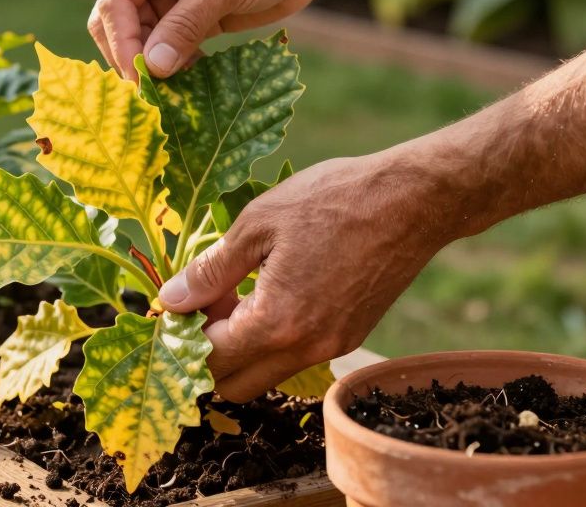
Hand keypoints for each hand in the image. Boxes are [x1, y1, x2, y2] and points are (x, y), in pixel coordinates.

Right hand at [88, 0, 326, 79]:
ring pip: (141, 39)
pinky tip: (188, 83)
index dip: (123, 43)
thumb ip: (185, 26)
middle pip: (119, 22)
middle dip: (132, 57)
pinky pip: (167, 46)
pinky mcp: (187, 14)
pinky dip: (173, 65)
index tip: (141, 80)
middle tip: (150, 95)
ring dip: (153, 66)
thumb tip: (153, 68)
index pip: (117, 1)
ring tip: (171, 95)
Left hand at [157, 154, 454, 401]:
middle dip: (207, 355)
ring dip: (240, 348)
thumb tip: (171, 299)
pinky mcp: (351, 336)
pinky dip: (273, 338)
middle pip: (234, 384)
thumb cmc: (334, 200)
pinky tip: (271, 291)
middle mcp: (306, 349)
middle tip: (202, 305)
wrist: (414, 200)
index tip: (176, 302)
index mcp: (277, 323)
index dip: (181, 334)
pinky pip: (296, 356)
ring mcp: (333, 347)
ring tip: (236, 294)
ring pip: (267, 373)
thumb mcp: (258, 224)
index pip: (209, 358)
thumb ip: (211, 270)